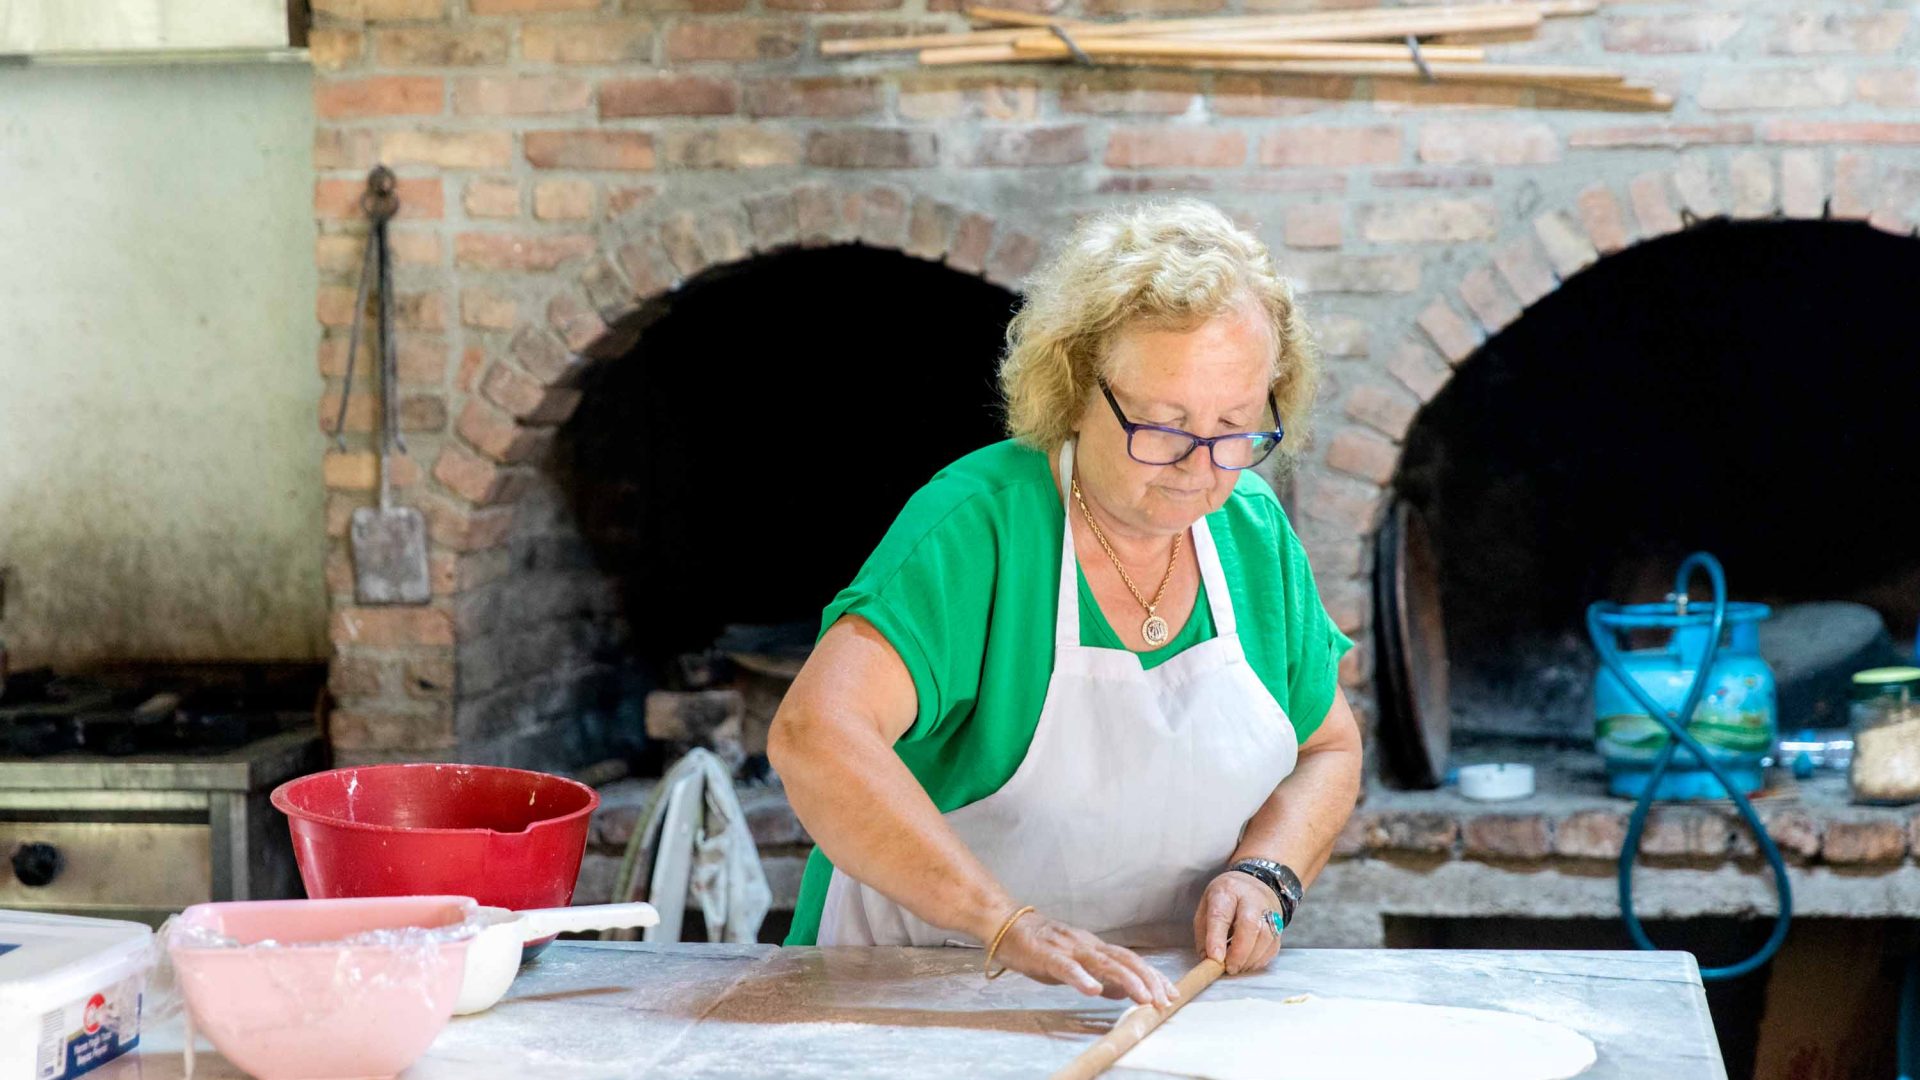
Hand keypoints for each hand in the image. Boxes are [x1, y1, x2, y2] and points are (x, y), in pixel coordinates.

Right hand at [990, 911, 1176, 1007]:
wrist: (1005, 923)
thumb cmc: (1039, 945)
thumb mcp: (1073, 963)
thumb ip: (1097, 975)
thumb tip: (1120, 992)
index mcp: (1094, 947)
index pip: (1130, 960)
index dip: (1152, 976)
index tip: (1171, 993)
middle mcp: (1086, 945)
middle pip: (1124, 960)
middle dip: (1148, 980)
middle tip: (1164, 1001)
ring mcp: (1068, 948)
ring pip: (1103, 963)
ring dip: (1127, 981)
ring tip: (1143, 998)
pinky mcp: (1046, 955)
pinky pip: (1066, 968)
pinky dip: (1081, 978)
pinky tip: (1092, 990)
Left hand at [1193, 872, 1283, 974]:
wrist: (1255, 883)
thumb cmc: (1226, 898)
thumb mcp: (1206, 906)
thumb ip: (1204, 933)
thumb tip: (1207, 959)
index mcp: (1227, 891)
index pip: (1221, 915)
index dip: (1217, 938)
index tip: (1215, 958)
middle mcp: (1251, 898)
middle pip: (1249, 924)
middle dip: (1239, 952)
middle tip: (1229, 967)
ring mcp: (1269, 910)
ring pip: (1265, 937)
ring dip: (1250, 958)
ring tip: (1237, 967)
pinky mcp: (1279, 924)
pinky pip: (1273, 945)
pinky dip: (1260, 960)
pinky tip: (1249, 963)